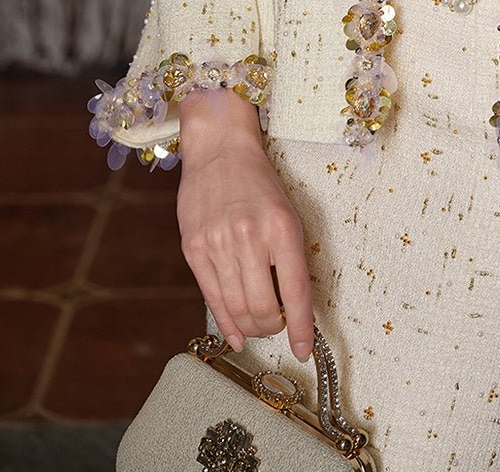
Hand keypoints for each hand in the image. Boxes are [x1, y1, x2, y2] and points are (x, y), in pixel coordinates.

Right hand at [176, 90, 314, 364]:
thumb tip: (291, 306)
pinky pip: (212, 298)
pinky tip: (236, 335)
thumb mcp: (286, 213)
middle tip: (279, 325)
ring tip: (261, 326)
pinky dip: (226, 323)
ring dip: (253, 327)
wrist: (220, 149)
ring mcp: (219, 245)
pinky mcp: (195, 249)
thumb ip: (288, 257)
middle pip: (265, 308)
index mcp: (282, 228)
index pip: (296, 292)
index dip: (302, 327)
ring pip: (238, 308)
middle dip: (275, 327)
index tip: (304, 350)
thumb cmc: (260, 183)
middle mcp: (251, 238)